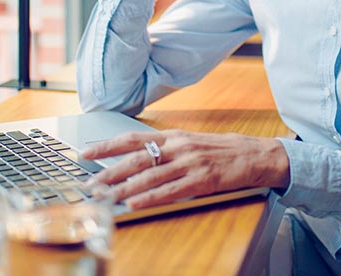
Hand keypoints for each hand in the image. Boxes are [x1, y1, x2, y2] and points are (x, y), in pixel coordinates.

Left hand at [81, 129, 289, 207]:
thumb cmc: (221, 150)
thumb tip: (136, 160)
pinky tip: (135, 203)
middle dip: (109, 171)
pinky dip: (150, 197)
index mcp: (174, 136)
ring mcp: (190, 163)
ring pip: (150, 176)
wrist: (254, 154)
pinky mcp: (202, 179)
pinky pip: (170, 190)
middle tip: (89, 183)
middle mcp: (179, 146)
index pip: (133, 138)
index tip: (85, 152)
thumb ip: (166, 150)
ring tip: (105, 197)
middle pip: (137, 158)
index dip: (107, 145)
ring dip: (123, 188)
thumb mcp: (190, 143)